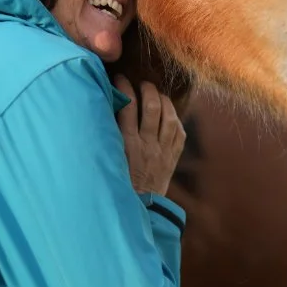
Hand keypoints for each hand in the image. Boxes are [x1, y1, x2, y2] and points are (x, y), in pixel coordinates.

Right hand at [113, 75, 185, 195]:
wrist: (137, 209)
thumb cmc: (117, 182)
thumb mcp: (108, 158)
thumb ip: (110, 135)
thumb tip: (107, 108)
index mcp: (127, 145)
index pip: (127, 107)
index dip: (124, 87)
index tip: (120, 78)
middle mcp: (147, 145)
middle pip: (152, 108)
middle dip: (148, 90)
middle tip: (143, 83)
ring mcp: (163, 152)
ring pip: (169, 118)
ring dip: (164, 101)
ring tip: (157, 94)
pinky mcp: (172, 158)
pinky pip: (179, 133)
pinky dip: (176, 120)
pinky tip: (170, 114)